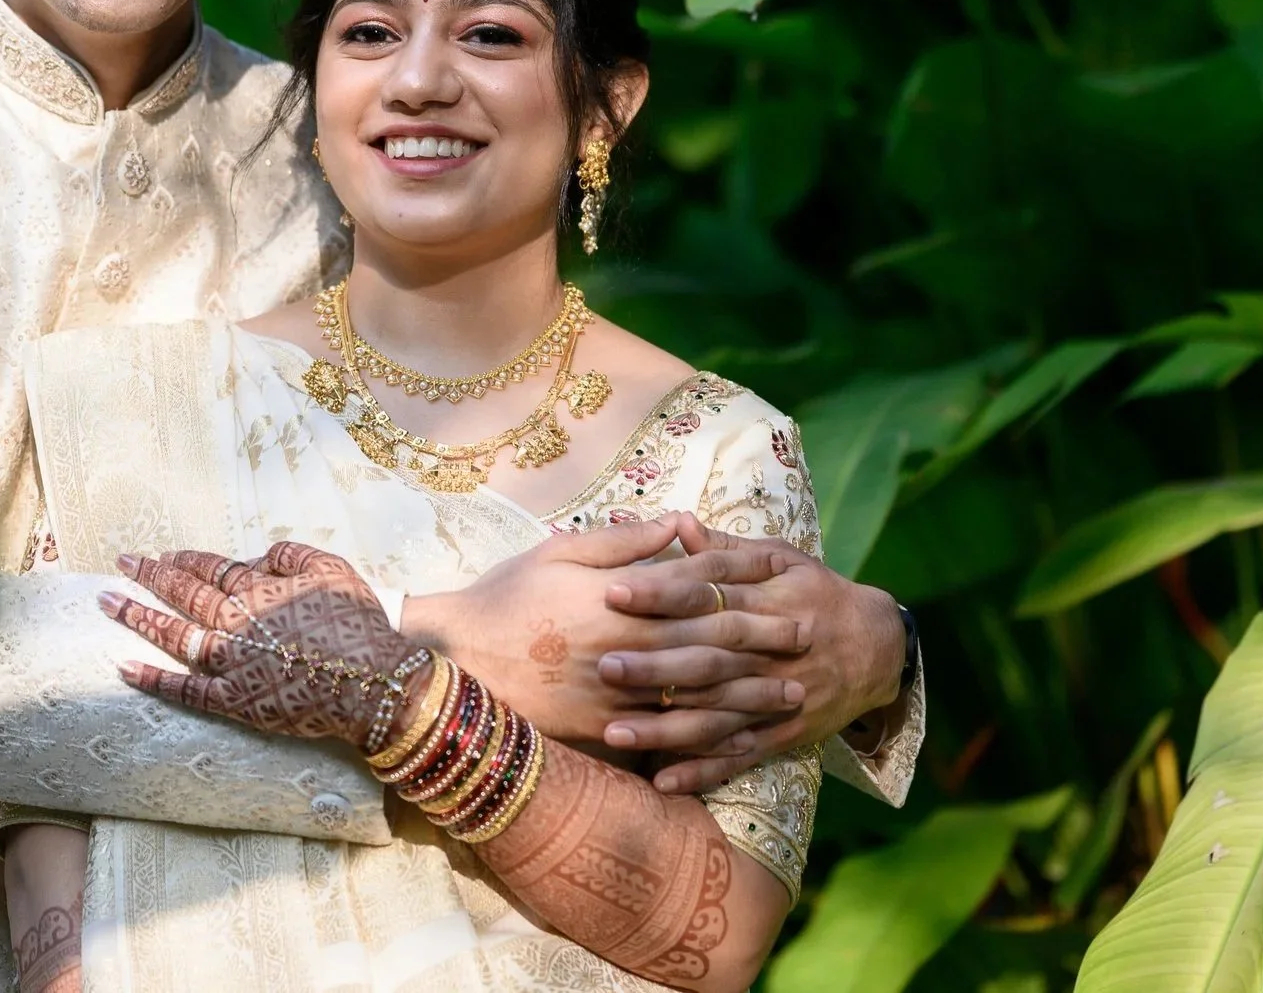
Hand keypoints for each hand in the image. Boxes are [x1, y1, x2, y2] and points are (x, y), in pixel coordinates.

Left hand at [102, 542, 423, 751]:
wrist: (374, 684)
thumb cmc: (358, 625)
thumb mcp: (331, 569)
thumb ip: (289, 555)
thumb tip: (255, 556)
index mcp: (260, 589)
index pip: (212, 568)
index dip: (184, 559)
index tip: (161, 554)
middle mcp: (238, 622)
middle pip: (185, 594)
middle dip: (149, 576)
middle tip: (122, 563)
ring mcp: (232, 663)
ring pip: (175, 635)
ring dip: (139, 617)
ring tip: (108, 602)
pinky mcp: (235, 701)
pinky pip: (185, 690)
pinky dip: (153, 678)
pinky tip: (124, 666)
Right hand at [401, 511, 809, 758]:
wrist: (456, 660)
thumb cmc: (505, 597)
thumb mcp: (559, 552)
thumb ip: (625, 541)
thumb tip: (679, 523)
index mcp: (620, 602)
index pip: (699, 592)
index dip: (747, 589)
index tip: (788, 588)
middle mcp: (626, 651)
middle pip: (713, 646)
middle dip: (765, 642)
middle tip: (807, 640)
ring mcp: (616, 697)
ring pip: (700, 697)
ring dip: (751, 695)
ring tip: (791, 695)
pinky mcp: (602, 732)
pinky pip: (667, 738)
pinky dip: (707, 740)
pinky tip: (738, 739)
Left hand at [600, 515, 905, 792]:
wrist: (880, 647)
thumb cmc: (818, 593)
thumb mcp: (783, 559)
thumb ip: (727, 550)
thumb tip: (677, 523)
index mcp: (766, 601)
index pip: (706, 595)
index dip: (660, 593)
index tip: (613, 591)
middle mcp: (769, 653)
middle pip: (706, 660)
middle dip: (654, 666)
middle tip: (602, 666)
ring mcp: (775, 698)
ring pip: (716, 717)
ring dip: (665, 729)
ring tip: (613, 733)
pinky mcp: (783, 733)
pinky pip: (740, 756)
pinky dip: (703, 772)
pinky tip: (663, 782)